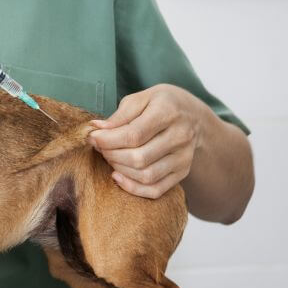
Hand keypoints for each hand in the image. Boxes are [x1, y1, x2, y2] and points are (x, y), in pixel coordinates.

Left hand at [87, 84, 215, 198]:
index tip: (93, 138)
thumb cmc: (161, 105)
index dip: (108, 140)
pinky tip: (118, 176)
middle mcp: (180, 136)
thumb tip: (97, 129)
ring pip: (146, 176)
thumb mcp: (142, 98)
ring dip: (120, 170)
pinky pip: (156, 190)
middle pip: (139, 158)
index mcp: (169, 112)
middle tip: (100, 147)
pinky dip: (133, 188)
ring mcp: (184, 157)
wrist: (194, 116)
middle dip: (111, 155)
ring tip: (110, 157)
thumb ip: (120, 114)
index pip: (134, 135)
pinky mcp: (182, 172)